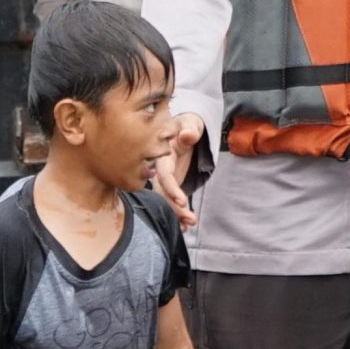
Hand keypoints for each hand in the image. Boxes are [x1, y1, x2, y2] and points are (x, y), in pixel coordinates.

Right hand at [158, 112, 205, 228]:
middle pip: (162, 192)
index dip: (171, 188)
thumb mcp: (190, 123)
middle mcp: (159, 169)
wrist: (182, 128)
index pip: (164, 175)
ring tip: (188, 226)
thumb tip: (188, 135)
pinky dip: (176, 212)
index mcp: (161, 155)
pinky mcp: (170, 183)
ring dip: (175, 213)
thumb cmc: (186, 124)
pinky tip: (184, 226)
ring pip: (165, 199)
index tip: (182, 200)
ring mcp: (164, 178)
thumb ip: (190, 129)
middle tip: (189, 220)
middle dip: (173, 208)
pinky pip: (170, 200)